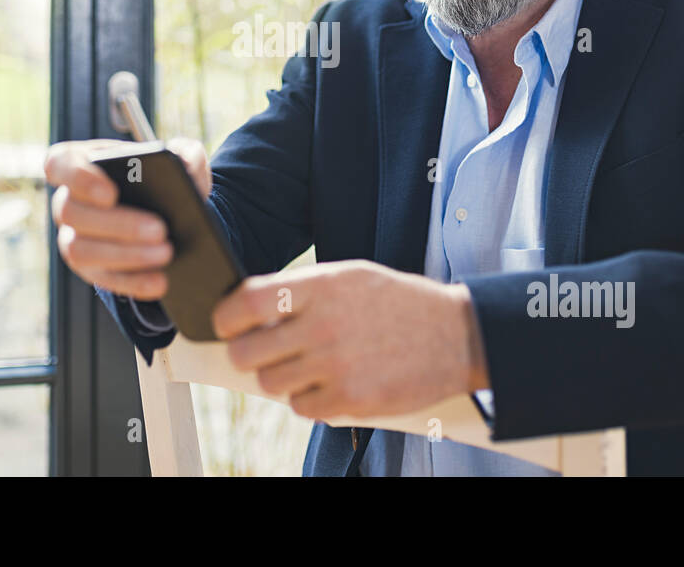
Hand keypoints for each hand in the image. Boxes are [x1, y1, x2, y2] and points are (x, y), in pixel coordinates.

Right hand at [44, 136, 210, 300]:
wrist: (170, 215)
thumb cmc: (164, 178)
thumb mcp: (180, 159)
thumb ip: (186, 153)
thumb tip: (187, 163)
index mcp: (82, 162)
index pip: (59, 164)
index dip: (78, 178)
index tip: (111, 193)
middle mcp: (68, 201)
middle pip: (73, 212)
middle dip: (118, 223)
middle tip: (160, 229)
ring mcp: (73, 237)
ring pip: (81, 250)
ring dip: (126, 255)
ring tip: (166, 253)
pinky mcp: (90, 268)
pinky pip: (102, 279)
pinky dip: (133, 281)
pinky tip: (160, 281)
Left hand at [211, 259, 489, 419]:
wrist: (456, 335)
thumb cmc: (398, 303)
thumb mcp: (350, 276)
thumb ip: (301, 290)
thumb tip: (249, 307)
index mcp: (320, 287)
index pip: (246, 303)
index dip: (226, 318)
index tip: (228, 326)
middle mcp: (323, 326)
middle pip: (246, 353)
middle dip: (248, 355)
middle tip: (265, 352)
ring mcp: (336, 366)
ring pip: (270, 383)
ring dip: (281, 378)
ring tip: (307, 366)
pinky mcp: (351, 400)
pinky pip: (301, 408)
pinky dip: (309, 400)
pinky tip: (331, 382)